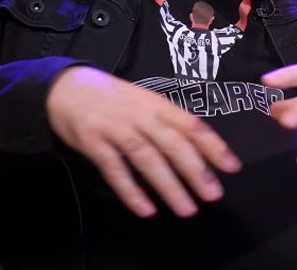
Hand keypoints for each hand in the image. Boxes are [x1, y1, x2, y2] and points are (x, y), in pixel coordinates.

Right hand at [46, 66, 241, 217]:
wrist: (65, 87)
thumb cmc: (112, 98)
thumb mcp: (142, 100)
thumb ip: (167, 121)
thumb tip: (199, 149)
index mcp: (156, 103)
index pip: (190, 123)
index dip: (212, 145)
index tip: (231, 167)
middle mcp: (139, 115)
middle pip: (172, 143)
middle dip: (195, 170)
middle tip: (213, 195)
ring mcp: (115, 128)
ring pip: (146, 158)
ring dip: (168, 185)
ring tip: (186, 209)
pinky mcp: (93, 142)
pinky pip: (114, 169)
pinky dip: (130, 190)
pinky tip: (145, 209)